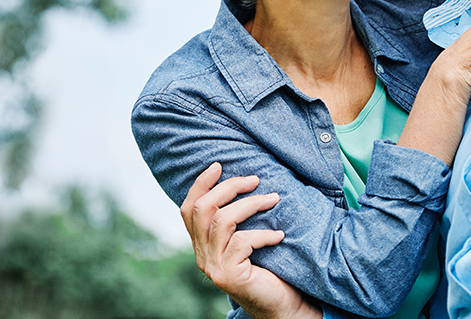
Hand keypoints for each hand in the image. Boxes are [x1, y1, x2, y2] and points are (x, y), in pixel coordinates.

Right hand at [181, 163, 321, 318]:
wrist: (281, 306)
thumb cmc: (270, 270)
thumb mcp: (247, 242)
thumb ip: (236, 222)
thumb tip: (246, 182)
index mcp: (202, 245)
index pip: (188, 209)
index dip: (200, 184)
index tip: (219, 165)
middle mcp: (201, 255)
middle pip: (203, 209)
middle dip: (228, 188)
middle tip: (254, 179)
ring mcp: (212, 266)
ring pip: (222, 221)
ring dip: (250, 205)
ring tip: (273, 199)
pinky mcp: (228, 275)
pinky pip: (242, 242)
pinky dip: (263, 234)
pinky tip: (279, 235)